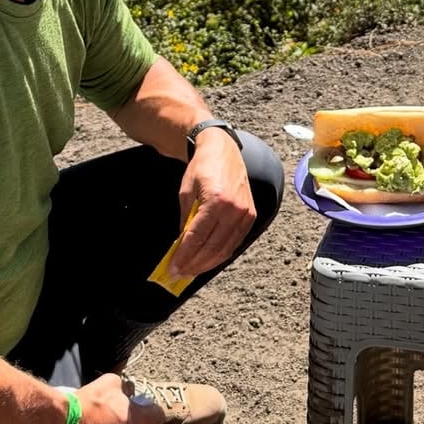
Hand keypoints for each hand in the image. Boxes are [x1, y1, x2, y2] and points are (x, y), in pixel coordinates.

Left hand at [171, 131, 255, 276]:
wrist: (223, 150)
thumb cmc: (202, 168)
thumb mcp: (186, 193)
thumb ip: (186, 220)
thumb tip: (181, 247)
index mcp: (216, 200)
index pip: (197, 237)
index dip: (184, 256)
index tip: (173, 268)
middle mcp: (234, 209)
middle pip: (212, 247)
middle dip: (194, 264)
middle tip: (179, 273)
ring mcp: (245, 213)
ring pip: (225, 249)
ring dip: (207, 263)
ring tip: (192, 270)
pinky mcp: (250, 215)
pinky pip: (235, 242)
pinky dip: (221, 253)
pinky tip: (208, 260)